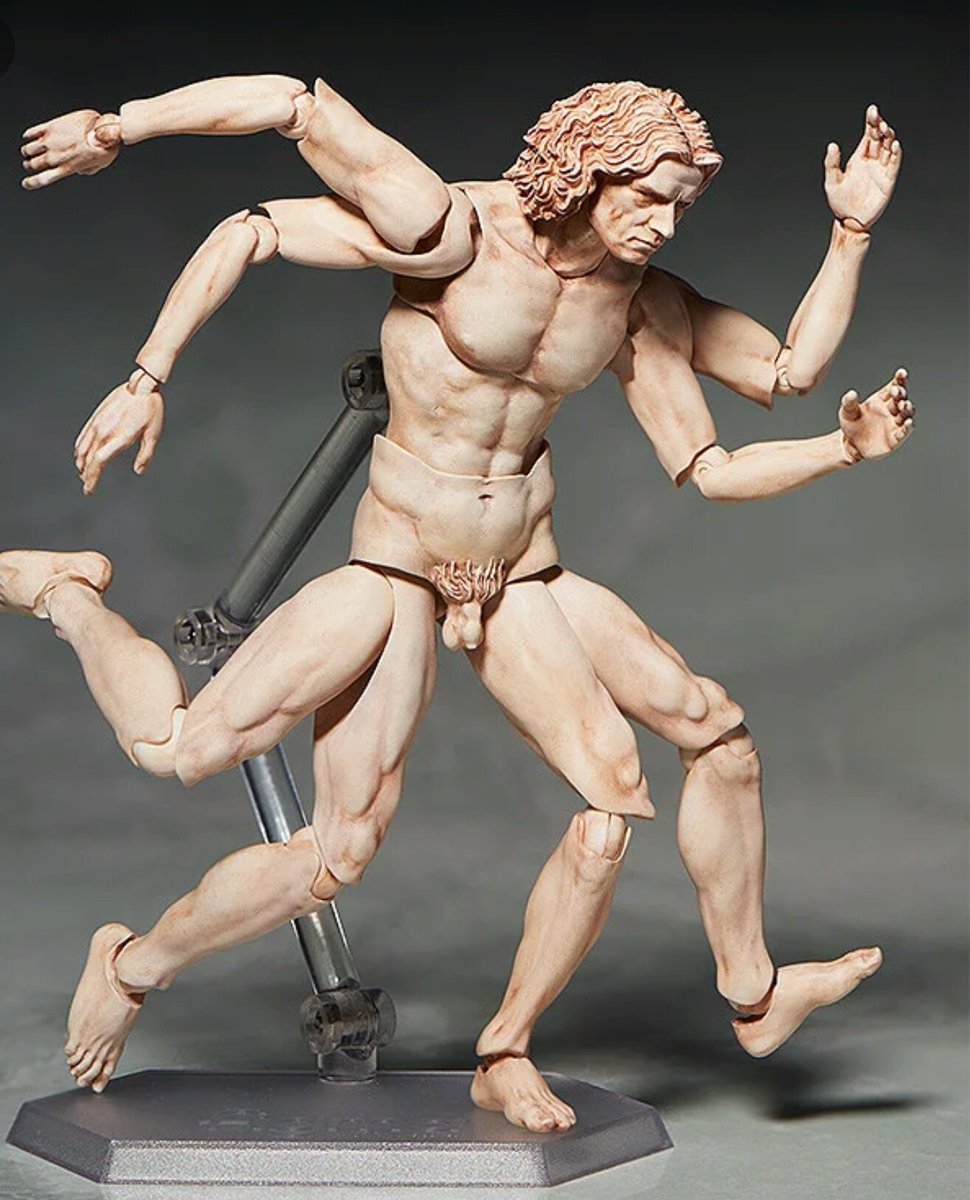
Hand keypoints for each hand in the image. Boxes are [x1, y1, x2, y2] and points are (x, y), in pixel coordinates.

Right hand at [21, 109, 121, 190]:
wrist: (103, 130)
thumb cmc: (105, 148)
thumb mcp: (99, 165)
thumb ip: (87, 170)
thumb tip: (81, 171)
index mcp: (67, 168)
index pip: (43, 179)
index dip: (32, 182)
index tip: (26, 183)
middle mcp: (56, 156)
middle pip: (34, 164)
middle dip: (30, 165)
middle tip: (29, 164)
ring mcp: (52, 140)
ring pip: (30, 148)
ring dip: (27, 151)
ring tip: (28, 151)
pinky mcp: (51, 126)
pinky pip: (33, 131)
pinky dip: (28, 135)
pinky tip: (27, 136)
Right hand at [74, 371, 163, 494]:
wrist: (141, 386)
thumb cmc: (150, 410)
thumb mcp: (153, 434)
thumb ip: (145, 455)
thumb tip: (139, 471)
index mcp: (119, 437)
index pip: (99, 462)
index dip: (92, 477)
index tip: (89, 489)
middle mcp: (105, 431)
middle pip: (88, 458)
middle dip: (86, 475)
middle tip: (87, 486)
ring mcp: (98, 423)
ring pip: (82, 448)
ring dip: (81, 463)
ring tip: (83, 473)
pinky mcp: (96, 416)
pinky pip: (83, 436)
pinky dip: (79, 448)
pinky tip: (81, 455)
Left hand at [824, 105, 901, 230]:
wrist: (849, 221)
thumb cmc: (839, 202)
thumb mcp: (831, 181)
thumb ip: (831, 163)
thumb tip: (832, 145)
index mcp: (859, 157)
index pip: (868, 135)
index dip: (871, 122)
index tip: (872, 110)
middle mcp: (872, 161)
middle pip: (880, 138)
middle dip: (880, 126)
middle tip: (878, 118)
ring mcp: (881, 169)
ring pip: (888, 148)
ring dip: (889, 137)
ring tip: (885, 129)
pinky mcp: (888, 180)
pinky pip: (894, 164)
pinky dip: (895, 154)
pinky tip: (894, 146)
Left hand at [839, 368, 913, 462]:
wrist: (850, 445)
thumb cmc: (852, 425)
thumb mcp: (847, 412)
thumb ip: (849, 403)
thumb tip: (851, 393)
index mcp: (881, 400)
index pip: (894, 386)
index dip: (900, 379)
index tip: (901, 373)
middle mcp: (891, 410)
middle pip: (901, 398)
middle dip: (900, 394)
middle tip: (896, 392)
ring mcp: (895, 423)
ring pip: (906, 413)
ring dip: (907, 408)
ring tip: (904, 405)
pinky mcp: (895, 438)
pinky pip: (904, 432)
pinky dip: (907, 427)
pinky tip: (908, 422)